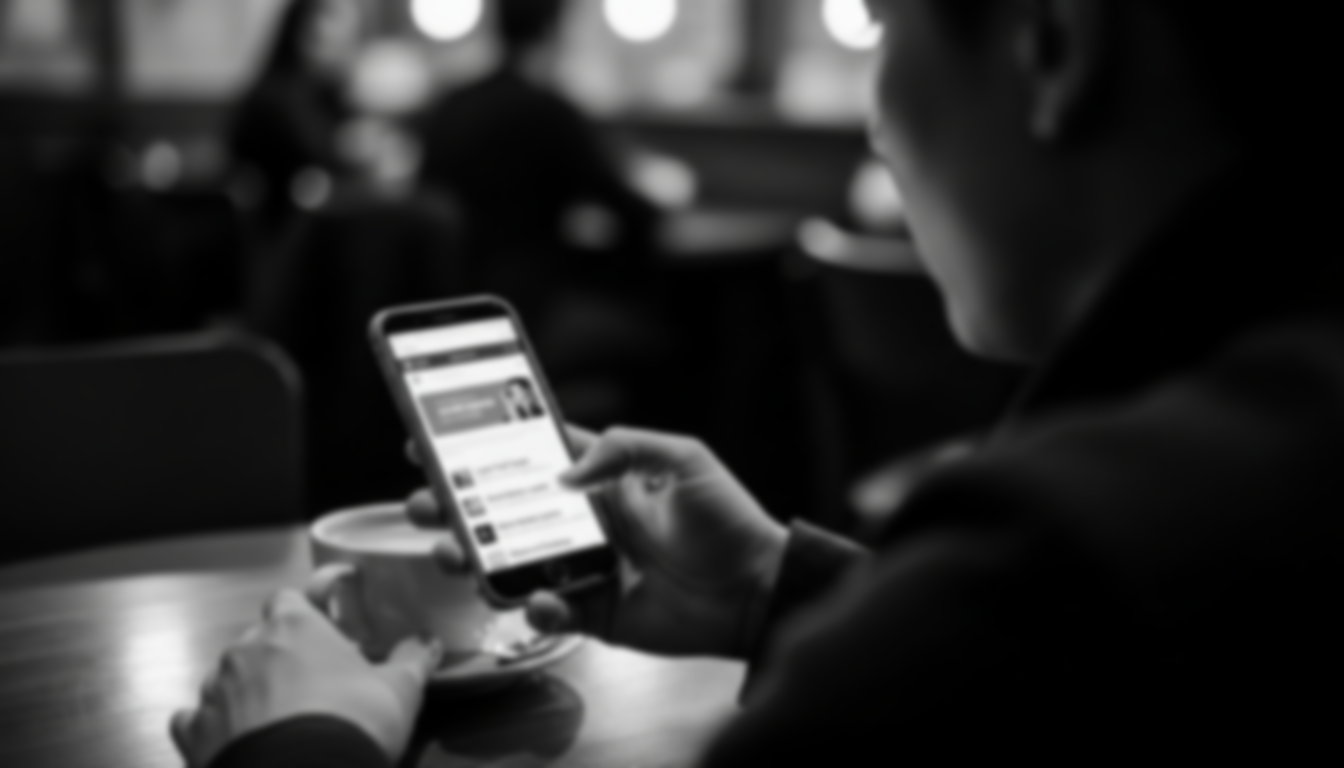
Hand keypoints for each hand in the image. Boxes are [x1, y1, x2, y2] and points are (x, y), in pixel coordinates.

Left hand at [170, 578, 441, 767]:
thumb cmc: (351, 722)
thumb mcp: (400, 689)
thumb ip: (413, 659)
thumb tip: (428, 642)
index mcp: (294, 625)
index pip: (301, 592)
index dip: (322, 588)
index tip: (338, 586)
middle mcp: (247, 648)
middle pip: (264, 634)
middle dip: (286, 646)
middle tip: (316, 669)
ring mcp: (215, 690)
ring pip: (228, 674)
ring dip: (250, 683)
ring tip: (278, 708)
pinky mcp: (195, 733)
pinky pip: (196, 718)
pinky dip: (213, 722)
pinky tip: (232, 734)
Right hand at [406, 426, 788, 657]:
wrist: (757, 590)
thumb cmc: (727, 519)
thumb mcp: (682, 458)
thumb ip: (622, 447)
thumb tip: (561, 475)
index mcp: (599, 480)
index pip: (529, 457)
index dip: (482, 447)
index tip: (434, 438)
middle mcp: (582, 522)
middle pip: (502, 511)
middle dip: (455, 505)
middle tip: (422, 501)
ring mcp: (583, 568)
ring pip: (511, 563)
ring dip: (474, 558)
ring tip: (451, 550)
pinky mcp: (593, 613)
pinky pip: (549, 612)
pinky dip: (536, 607)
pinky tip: (539, 599)